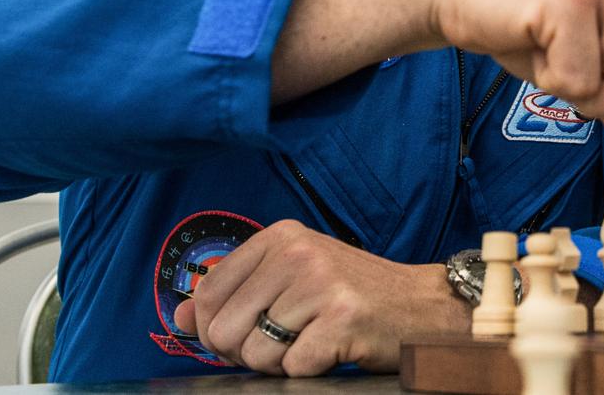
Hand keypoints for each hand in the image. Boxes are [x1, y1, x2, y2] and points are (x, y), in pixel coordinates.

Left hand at [171, 220, 469, 375]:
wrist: (421, 306)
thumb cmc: (353, 295)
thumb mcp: (293, 277)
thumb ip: (238, 292)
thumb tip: (182, 319)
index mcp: (281, 236)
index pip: (209, 291)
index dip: (214, 327)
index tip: (243, 332)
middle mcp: (298, 252)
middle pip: (224, 329)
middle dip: (247, 351)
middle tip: (287, 340)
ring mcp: (320, 284)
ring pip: (256, 354)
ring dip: (281, 362)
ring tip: (314, 340)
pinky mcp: (341, 318)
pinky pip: (293, 367)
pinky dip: (309, 369)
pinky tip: (333, 348)